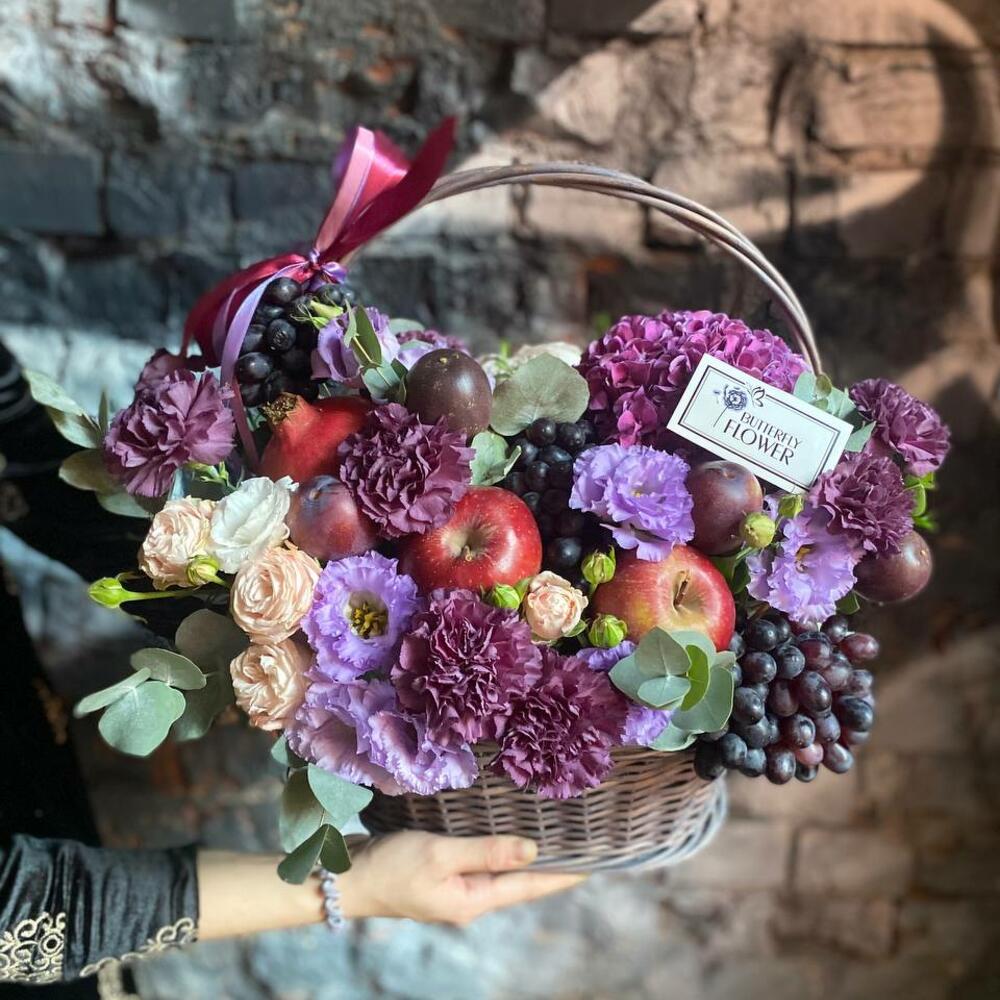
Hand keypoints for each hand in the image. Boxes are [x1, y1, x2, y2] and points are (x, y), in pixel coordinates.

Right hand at [337, 831, 585, 925]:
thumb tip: (533, 850)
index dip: (562, 872)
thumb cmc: (391, 867)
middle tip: (581, 842)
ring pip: (500, 872)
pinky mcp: (441, 876)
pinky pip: (480, 863)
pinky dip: (498, 849)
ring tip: (554, 836)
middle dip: (549, 864)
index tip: (595, 862)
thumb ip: (487, 851)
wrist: (346, 878)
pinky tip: (505, 834)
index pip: (530, 885)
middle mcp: (470, 899)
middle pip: (519, 882)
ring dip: (525, 856)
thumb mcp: (441, 855)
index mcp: (474, 899)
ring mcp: (455, 890)